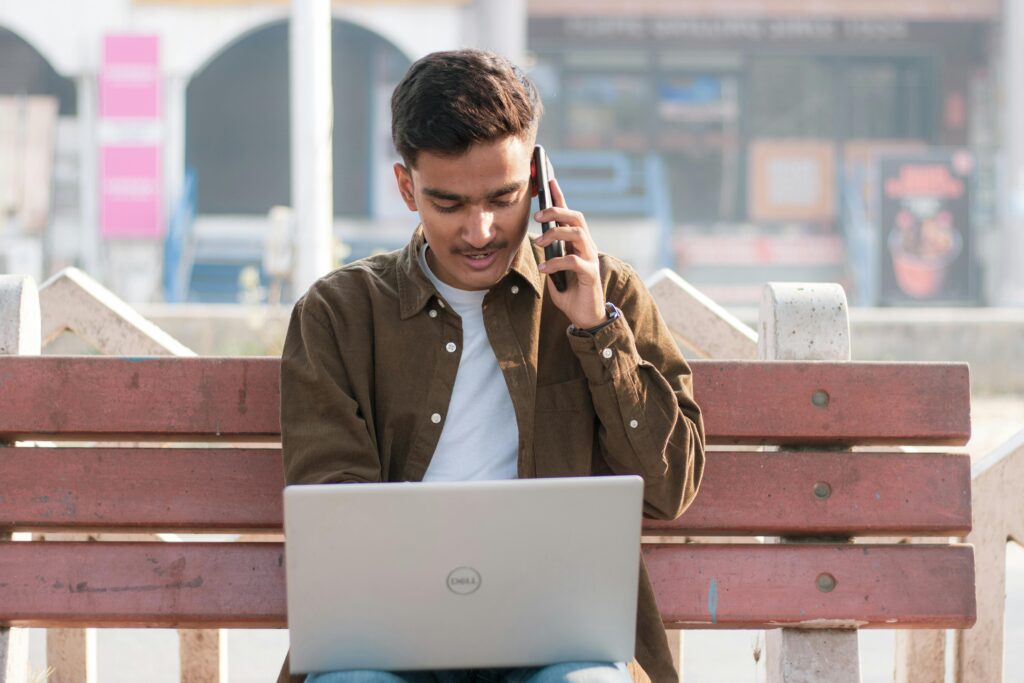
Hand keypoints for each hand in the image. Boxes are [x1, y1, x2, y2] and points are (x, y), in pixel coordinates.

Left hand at [533, 178, 606, 329]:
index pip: (570, 216)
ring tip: (538, 242)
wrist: (585, 317)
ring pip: (578, 234)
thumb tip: (538, 241)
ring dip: (556, 234)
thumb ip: (549, 255)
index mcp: (577, 244)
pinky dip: (557, 262)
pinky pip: (574, 261)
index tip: (549, 181)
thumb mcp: (554, 271)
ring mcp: (591, 259)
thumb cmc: (570, 293)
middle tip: (537, 215)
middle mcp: (587, 247)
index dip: (560, 198)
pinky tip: (544, 268)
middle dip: (557, 212)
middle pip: (576, 218)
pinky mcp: (591, 275)